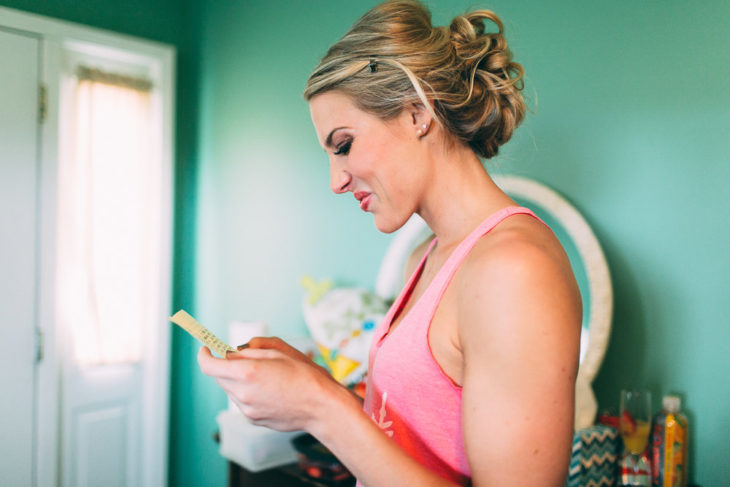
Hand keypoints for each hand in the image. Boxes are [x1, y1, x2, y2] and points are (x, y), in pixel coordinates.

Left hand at [197, 337, 344, 431]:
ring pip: (231, 389)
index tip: (206, 349)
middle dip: (226, 366)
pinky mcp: (254, 419)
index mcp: (247, 372)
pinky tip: (270, 390)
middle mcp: (243, 392)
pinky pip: (242, 401)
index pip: (209, 366)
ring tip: (266, 377)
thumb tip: (234, 352)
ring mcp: (247, 409)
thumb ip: (251, 348)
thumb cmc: (305, 374)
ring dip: (238, 380)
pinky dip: (248, 393)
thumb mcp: (279, 350)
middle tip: (246, 359)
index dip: (204, 355)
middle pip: (219, 377)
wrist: (321, 405)